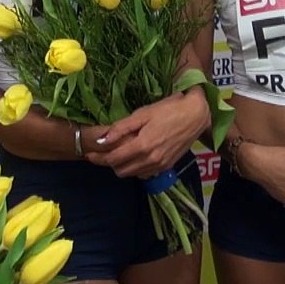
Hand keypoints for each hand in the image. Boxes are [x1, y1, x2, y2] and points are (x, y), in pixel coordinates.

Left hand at [86, 91, 209, 177]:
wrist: (196, 115)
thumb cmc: (168, 109)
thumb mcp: (142, 114)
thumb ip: (121, 128)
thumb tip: (101, 140)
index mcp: (142, 146)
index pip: (113, 160)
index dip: (98, 158)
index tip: (88, 153)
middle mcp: (150, 160)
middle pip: (120, 171)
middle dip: (108, 163)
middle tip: (103, 151)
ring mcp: (159, 166)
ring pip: (132, 174)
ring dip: (122, 166)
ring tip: (118, 151)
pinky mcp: (166, 167)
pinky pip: (144, 173)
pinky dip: (135, 167)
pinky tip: (135, 154)